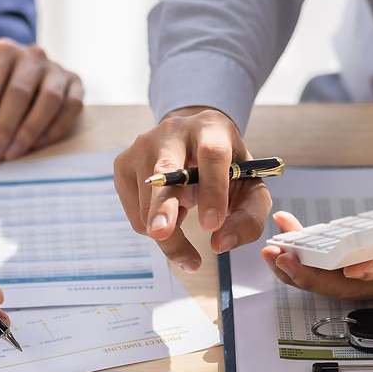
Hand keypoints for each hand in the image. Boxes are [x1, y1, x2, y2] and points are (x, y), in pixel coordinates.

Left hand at [0, 38, 84, 164]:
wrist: (19, 73)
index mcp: (3, 51)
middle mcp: (33, 56)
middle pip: (18, 94)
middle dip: (2, 131)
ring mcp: (57, 69)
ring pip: (48, 101)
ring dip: (29, 132)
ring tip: (12, 155)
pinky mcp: (75, 84)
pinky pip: (72, 107)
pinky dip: (55, 129)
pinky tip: (37, 146)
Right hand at [113, 106, 272, 272]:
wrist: (193, 144)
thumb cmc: (226, 169)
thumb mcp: (249, 187)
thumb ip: (248, 217)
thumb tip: (221, 243)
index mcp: (211, 128)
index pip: (212, 155)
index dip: (213, 190)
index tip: (212, 225)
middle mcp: (173, 130)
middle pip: (165, 170)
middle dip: (163, 204)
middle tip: (162, 233)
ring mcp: (142, 146)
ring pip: (148, 203)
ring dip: (169, 232)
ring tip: (185, 220)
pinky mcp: (123, 165)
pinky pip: (136, 214)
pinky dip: (154, 225)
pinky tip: (169, 208)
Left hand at [260, 167, 372, 298]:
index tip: (349, 267)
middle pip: (355, 285)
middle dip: (317, 275)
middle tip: (287, 260)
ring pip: (335, 281)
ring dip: (302, 269)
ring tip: (274, 252)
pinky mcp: (366, 263)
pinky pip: (331, 264)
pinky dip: (307, 251)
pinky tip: (287, 234)